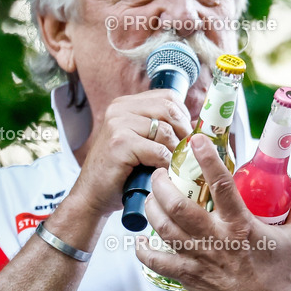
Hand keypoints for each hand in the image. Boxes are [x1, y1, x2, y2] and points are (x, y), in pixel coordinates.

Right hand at [68, 89, 192, 217]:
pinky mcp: (119, 143)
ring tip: (175, 164)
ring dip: (175, 151)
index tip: (187, 135)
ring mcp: (117, 124)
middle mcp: (119, 109)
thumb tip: (198, 125)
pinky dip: (166, 163)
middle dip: (184, 132)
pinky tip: (163, 172)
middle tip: (186, 152)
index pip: (168, 97)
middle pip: (169, 109)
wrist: (92, 194)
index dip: (184, 115)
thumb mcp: (141, 141)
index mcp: (126, 104)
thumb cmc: (122, 170)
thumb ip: (160, 128)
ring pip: (165, 131)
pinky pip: (157, 150)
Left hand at [137, 134, 290, 290]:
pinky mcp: (189, 277)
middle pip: (178, 205)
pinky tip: (142, 240)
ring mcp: (199, 259)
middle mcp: (216, 240)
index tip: (197, 141)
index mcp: (242, 226)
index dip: (208, 159)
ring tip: (152, 196)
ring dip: (152, 208)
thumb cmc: (283, 278)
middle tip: (162, 172)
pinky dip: (144, 250)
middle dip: (164, 183)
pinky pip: (157, 261)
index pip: (222, 185)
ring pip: (163, 228)